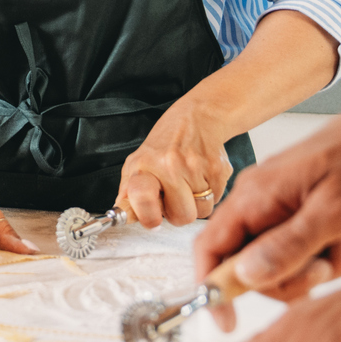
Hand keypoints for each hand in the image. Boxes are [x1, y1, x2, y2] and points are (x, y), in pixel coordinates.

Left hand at [118, 99, 234, 230]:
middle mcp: (169, 165)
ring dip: (196, 204)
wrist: (196, 119)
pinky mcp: (219, 169)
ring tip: (188, 183)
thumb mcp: (137, 163)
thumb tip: (121, 215)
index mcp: (143, 166)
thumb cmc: (163, 146)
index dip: (147, 216)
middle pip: (181, 217)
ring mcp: (196, 167)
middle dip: (179, 212)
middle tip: (174, 194)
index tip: (151, 222)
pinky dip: (211, 193)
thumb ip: (128, 191)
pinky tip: (202, 176)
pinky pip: (217, 200)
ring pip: (202, 212)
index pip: (141, 196)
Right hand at [189, 116, 340, 328]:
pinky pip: (314, 252)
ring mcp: (284, 209)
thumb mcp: (333, 213)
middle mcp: (262, 204)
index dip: (212, 287)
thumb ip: (288, 246)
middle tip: (326, 265)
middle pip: (255, 267)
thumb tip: (245, 276)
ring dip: (328, 261)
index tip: (224, 320)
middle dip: (296, 275)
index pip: (211, 247)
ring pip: (291, 264)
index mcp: (255, 198)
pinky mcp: (307, 214)